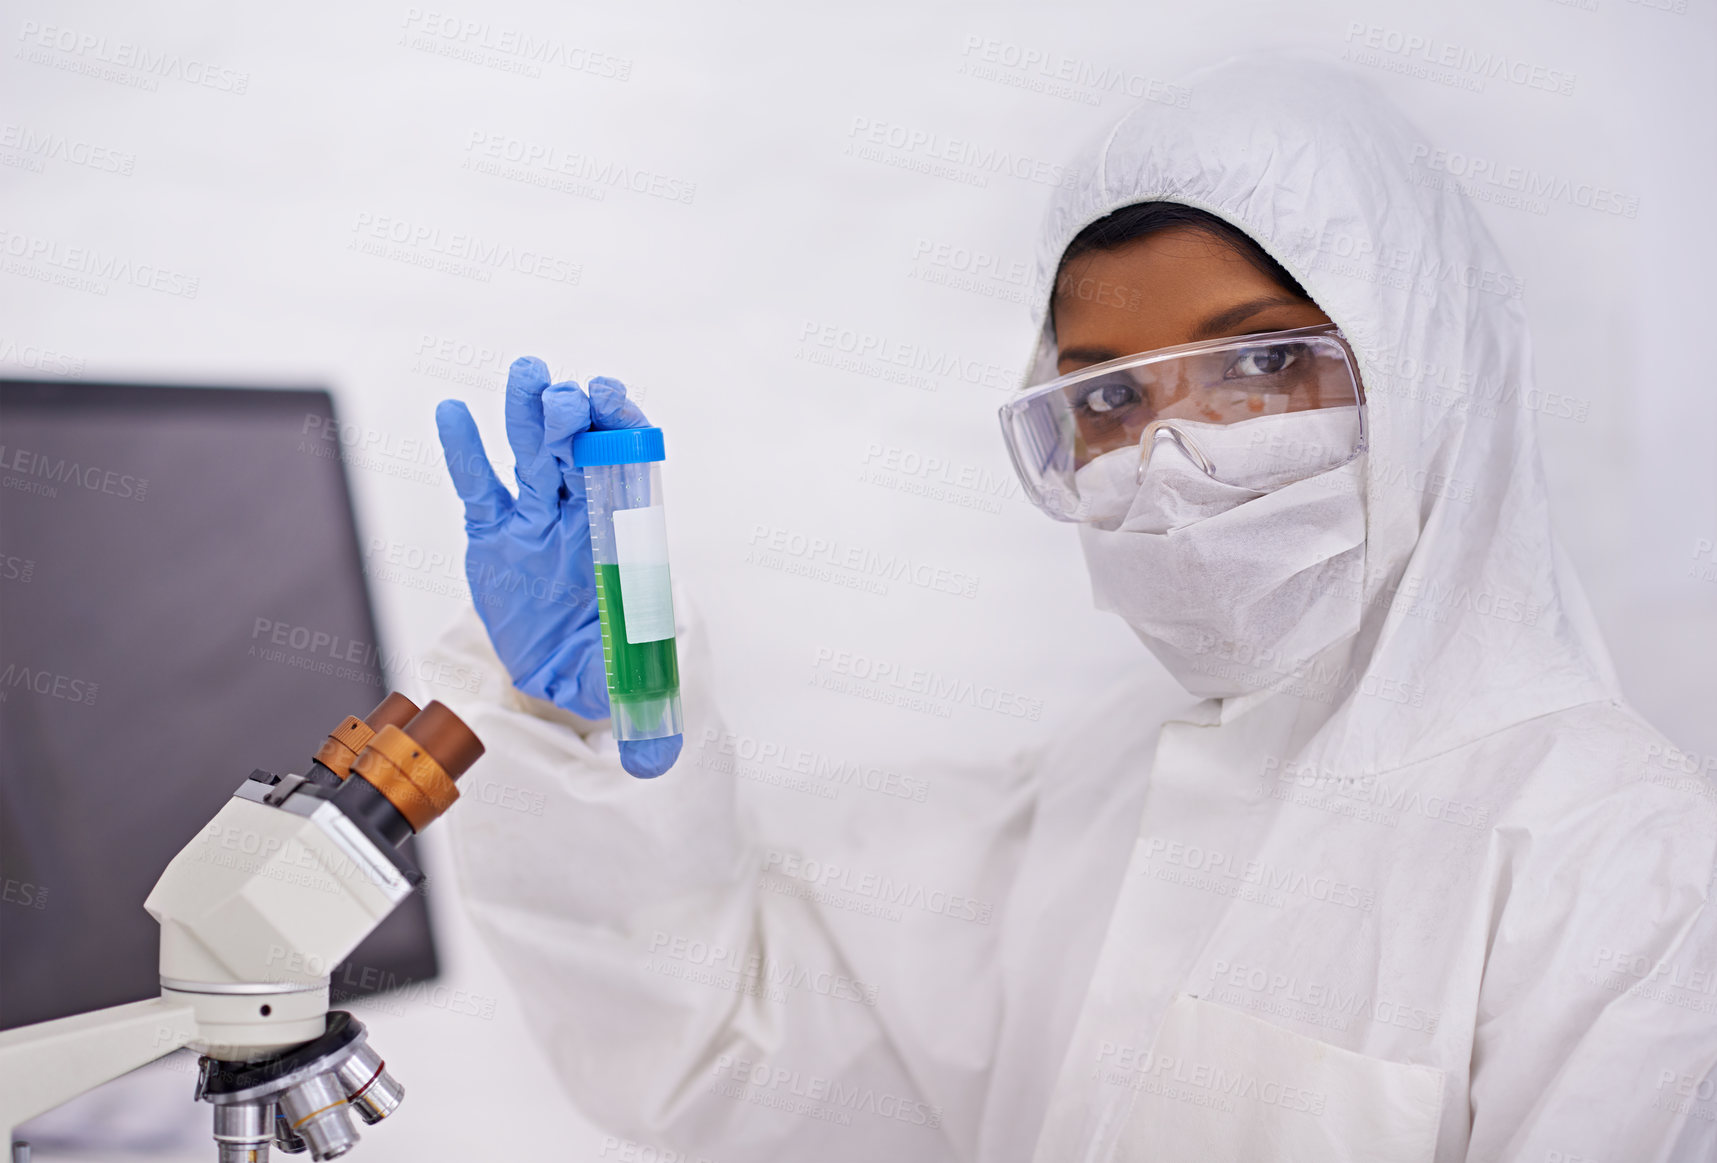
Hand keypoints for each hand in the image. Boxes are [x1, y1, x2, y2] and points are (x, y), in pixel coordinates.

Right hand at [435, 357, 681, 778]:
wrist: (555, 678)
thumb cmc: (599, 661)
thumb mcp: (622, 673)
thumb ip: (630, 684)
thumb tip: (651, 727)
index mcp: (620, 531)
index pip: (628, 465)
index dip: (624, 430)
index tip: (618, 404)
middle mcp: (578, 514)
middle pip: (577, 449)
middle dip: (573, 417)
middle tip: (568, 398)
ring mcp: (533, 520)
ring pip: (529, 454)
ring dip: (527, 413)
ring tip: (526, 374)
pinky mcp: (491, 535)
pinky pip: (478, 487)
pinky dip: (466, 451)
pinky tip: (452, 413)